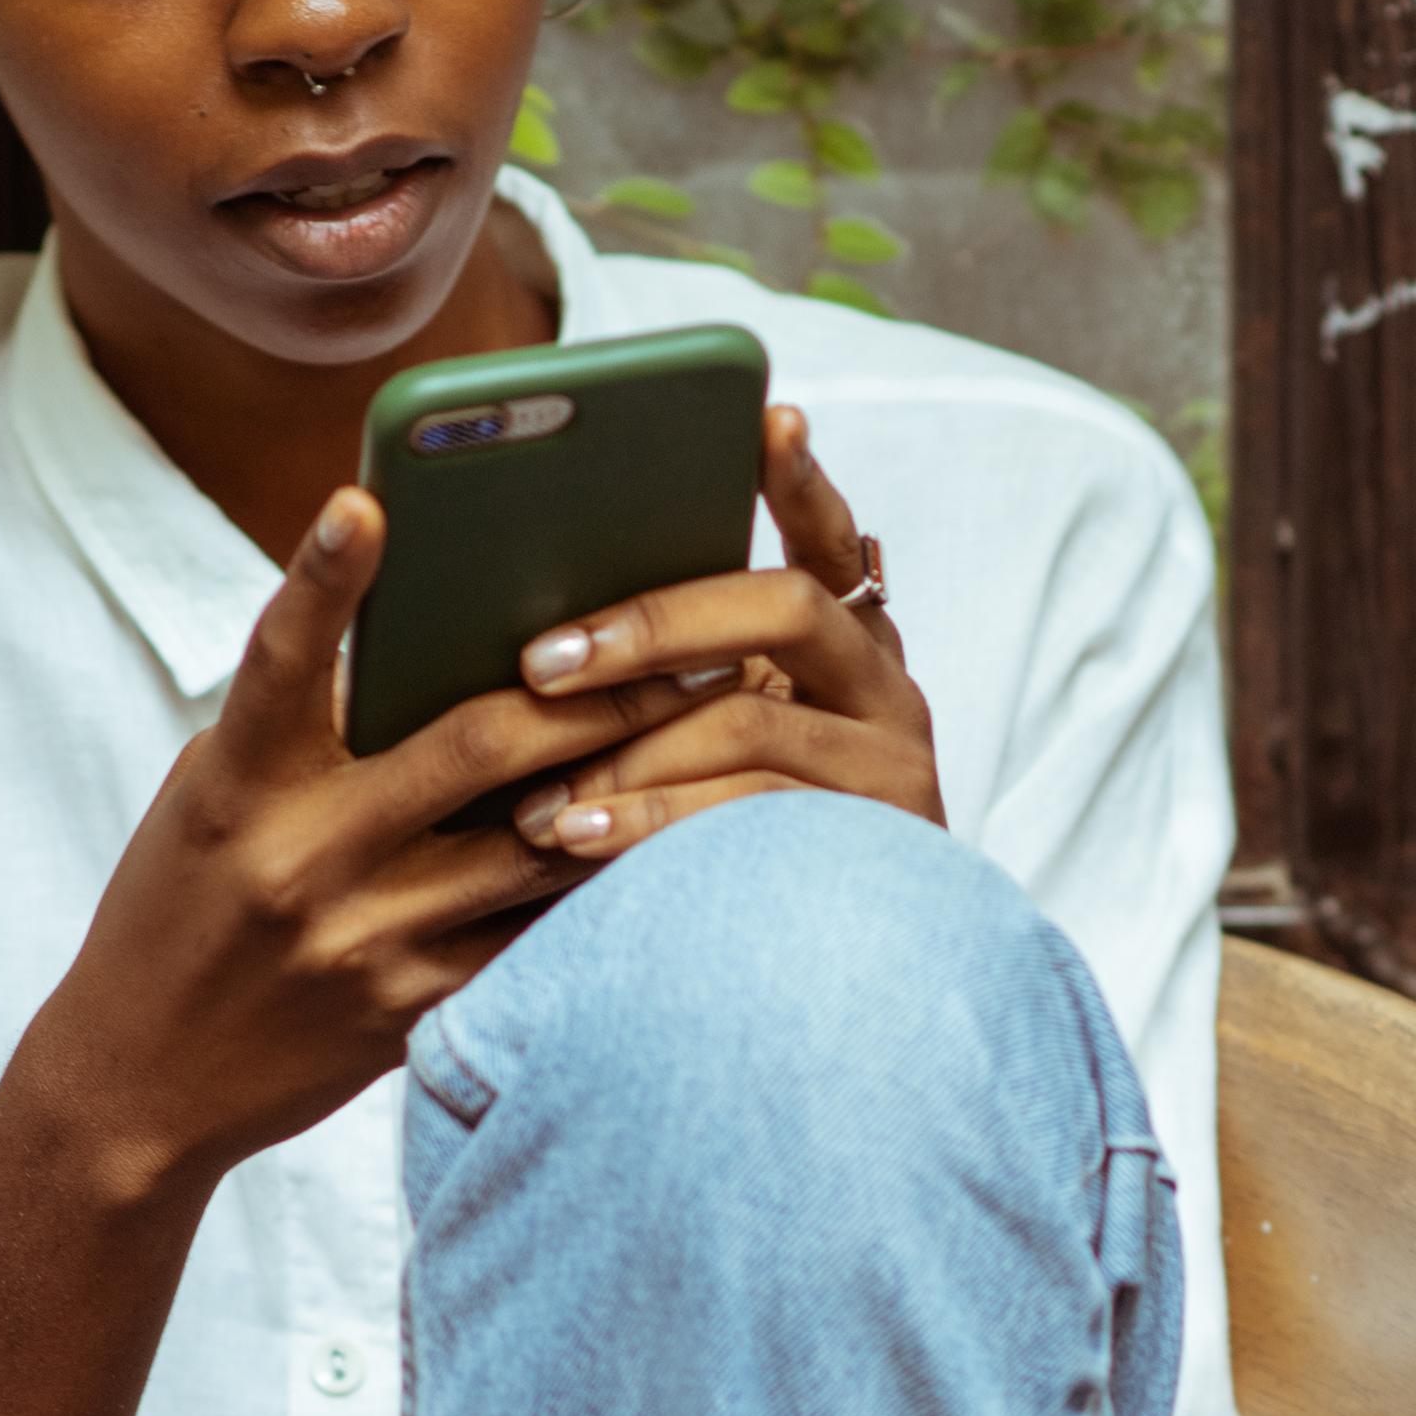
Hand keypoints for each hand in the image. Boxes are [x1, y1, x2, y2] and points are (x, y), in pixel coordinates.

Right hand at [23, 487, 701, 1195]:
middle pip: (474, 749)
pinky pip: (536, 939)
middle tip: (692, 639)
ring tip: (725, 727)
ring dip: (639, 783)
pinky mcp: (414, 1015)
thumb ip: (310, 725)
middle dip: (594, 691)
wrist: (142, 1083)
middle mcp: (303, 859)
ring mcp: (366, 943)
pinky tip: (684, 845)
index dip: (320, 579)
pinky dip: (609, 888)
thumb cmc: (186, 905)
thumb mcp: (221, 797)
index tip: (366, 500)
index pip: (278, 662)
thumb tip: (435, 636)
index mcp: (241, 785)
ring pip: (536, 849)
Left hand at [506, 407, 944, 858]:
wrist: (831, 997)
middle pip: (780, 608)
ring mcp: (892, 767)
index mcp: (840, 645)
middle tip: (539, 659)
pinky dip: (654, 825)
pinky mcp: (880, 847)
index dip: (799, 479)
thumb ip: (661, 684)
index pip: (828, 537)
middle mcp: (883, 689)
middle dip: (651, 625)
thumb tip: (523, 639)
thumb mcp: (695, 753)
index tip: (766, 417)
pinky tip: (577, 842)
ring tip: (531, 796)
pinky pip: (754, 817)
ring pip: (753, 723)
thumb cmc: (720, 854)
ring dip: (627, 755)